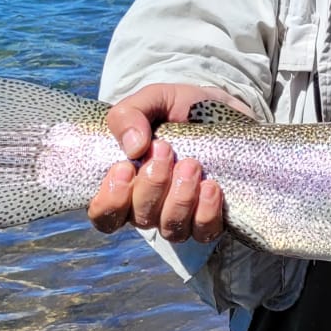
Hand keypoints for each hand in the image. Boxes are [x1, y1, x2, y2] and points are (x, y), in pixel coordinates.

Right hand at [86, 82, 247, 242]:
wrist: (225, 107)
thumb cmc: (180, 107)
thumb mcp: (153, 99)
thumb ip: (129, 115)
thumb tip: (132, 147)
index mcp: (128, 183)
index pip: (104, 214)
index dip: (110, 199)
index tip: (123, 168)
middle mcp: (151, 206)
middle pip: (140, 218)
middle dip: (152, 184)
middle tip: (166, 150)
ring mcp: (182, 215)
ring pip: (172, 228)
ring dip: (180, 198)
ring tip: (192, 165)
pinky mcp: (212, 216)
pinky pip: (205, 231)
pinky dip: (206, 212)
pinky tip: (211, 186)